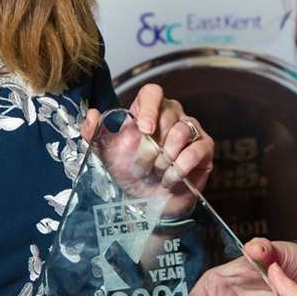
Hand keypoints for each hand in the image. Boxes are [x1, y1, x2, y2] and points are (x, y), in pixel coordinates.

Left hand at [81, 83, 214, 193]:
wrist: (149, 202)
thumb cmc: (130, 173)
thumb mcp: (106, 155)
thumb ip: (94, 134)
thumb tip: (92, 115)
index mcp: (148, 110)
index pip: (153, 92)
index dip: (149, 107)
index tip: (143, 129)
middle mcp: (172, 114)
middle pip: (167, 115)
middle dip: (151, 146)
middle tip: (143, 166)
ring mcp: (191, 130)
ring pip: (182, 132)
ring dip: (165, 158)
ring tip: (157, 172)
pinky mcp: (205, 148)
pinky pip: (196, 150)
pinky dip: (180, 168)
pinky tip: (170, 178)